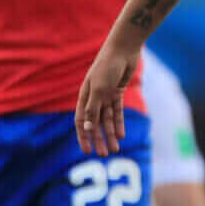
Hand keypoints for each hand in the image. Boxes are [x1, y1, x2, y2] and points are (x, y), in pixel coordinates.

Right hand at [76, 34, 140, 155]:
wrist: (123, 49)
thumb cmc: (107, 67)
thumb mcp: (99, 89)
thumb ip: (93, 108)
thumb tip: (86, 128)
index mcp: (83, 97)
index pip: (80, 121)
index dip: (83, 137)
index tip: (86, 152)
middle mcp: (93, 98)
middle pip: (95, 123)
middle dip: (99, 139)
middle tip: (105, 155)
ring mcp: (105, 96)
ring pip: (107, 120)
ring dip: (110, 134)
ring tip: (116, 149)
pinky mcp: (117, 93)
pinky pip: (117, 112)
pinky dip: (119, 123)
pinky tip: (121, 135)